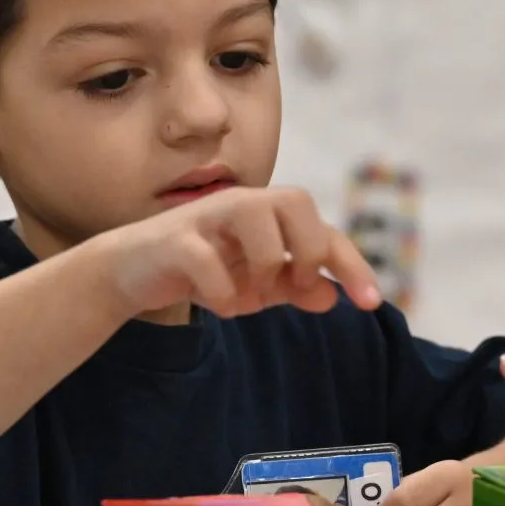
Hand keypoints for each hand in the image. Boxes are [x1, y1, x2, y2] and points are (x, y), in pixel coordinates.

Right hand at [91, 186, 381, 318]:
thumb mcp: (254, 284)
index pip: (323, 229)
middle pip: (296, 200)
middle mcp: (240, 204)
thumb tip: (334, 296)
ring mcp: (205, 217)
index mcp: (267, 215)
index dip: (352, 264)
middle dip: (308, 248)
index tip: (372, 302)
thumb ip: (293, 286)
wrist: (132, 273)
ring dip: (264, 263)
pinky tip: (220, 306)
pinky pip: (206, 258)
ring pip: (253, 216)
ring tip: (252, 294)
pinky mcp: (173, 239)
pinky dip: (221, 291)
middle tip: (297, 285)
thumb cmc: (201, 272)